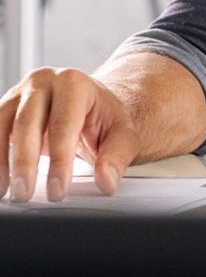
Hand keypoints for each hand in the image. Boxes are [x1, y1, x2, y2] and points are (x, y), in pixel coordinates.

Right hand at [0, 68, 138, 202]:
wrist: (90, 103)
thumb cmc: (105, 118)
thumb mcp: (122, 134)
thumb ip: (116, 157)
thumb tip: (106, 181)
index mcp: (75, 83)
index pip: (64, 124)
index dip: (59, 161)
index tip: (58, 191)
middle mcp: (44, 82)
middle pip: (27, 122)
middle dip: (24, 162)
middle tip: (24, 195)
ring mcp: (21, 93)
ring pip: (2, 126)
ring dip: (0, 161)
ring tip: (6, 191)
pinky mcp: (6, 109)